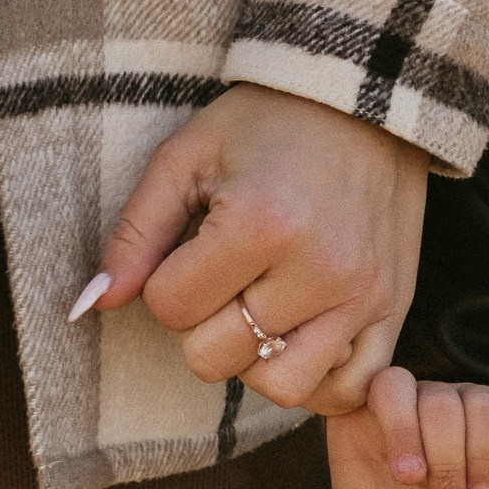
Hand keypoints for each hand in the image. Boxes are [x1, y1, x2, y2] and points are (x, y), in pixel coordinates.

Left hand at [77, 85, 427, 416]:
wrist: (368, 99)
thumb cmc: (270, 122)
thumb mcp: (187, 156)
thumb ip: (135, 232)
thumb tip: (93, 303)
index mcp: (260, 224)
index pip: (170, 308)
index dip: (166, 280)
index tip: (195, 243)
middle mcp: (318, 270)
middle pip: (215, 357)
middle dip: (204, 321)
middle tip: (226, 274)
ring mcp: (363, 296)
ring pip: (278, 387)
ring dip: (254, 357)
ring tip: (261, 308)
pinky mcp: (395, 309)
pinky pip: (347, 389)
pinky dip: (317, 378)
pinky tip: (302, 336)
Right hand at [327, 370, 488, 488]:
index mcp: (485, 415)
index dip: (486, 451)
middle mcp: (446, 402)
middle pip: (452, 401)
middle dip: (452, 459)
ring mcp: (405, 407)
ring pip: (417, 392)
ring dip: (418, 441)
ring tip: (414, 483)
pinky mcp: (363, 418)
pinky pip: (381, 387)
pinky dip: (393, 417)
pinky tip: (398, 464)